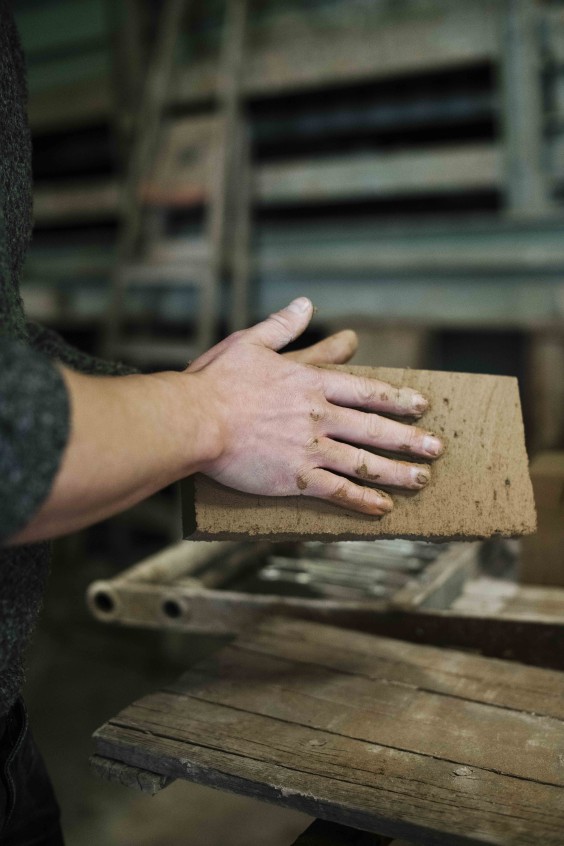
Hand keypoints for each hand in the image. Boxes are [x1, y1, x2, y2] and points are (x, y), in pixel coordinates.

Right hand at [187, 298, 442, 514]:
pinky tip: (382, 508)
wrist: (194, 420)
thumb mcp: (251, 342)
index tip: (422, 406)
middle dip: (410, 440)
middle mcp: (319, 415)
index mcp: (311, 382)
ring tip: (422, 480)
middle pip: (375, 428)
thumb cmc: (217, 381)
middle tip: (437, 448)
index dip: (398, 399)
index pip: (367, 390)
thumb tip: (306, 304)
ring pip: (365, 462)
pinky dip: (362, 500)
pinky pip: (338, 491)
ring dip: (397, 473)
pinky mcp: (296, 477)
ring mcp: (310, 448)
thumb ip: (283, 326)